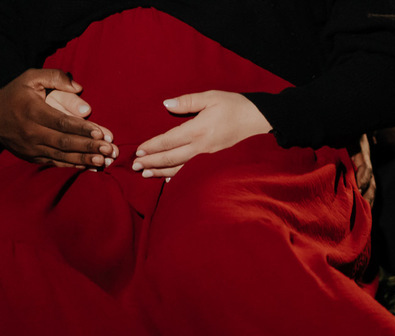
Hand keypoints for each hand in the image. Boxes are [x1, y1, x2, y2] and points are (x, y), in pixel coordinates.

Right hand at [0, 69, 117, 166]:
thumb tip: (79, 87)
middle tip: (109, 150)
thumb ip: (55, 77)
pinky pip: (56, 163)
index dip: (82, 128)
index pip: (61, 122)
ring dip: (84, 159)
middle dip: (88, 147)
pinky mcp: (33, 157)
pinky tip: (89, 167)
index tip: (100, 132)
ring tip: (104, 161)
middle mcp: (31, 131)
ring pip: (62, 156)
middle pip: (64, 142)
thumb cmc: (15, 94)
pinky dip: (73, 166)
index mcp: (32, 110)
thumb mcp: (30, 77)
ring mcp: (31, 147)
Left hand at [132, 91, 269, 178]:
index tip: (139, 151)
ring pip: (179, 168)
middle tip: (134, 166)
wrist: (259, 121)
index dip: (151, 147)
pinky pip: (191, 172)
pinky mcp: (213, 162)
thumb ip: (187, 101)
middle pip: (170, 158)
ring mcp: (207, 158)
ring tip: (146, 174)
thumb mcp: (211, 97)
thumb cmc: (235, 106)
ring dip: (160, 171)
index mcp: (197, 130)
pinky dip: (177, 177)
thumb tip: (166, 104)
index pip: (168, 141)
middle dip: (151, 162)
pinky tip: (167, 179)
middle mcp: (201, 147)